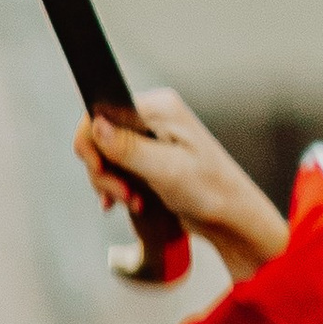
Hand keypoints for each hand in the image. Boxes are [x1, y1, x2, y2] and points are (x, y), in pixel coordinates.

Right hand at [75, 90, 286, 284]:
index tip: (101, 171)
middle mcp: (153, 116)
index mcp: (159, 107)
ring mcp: (149, 136)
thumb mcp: (166, 171)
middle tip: (122, 195)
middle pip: (98, 134)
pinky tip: (128, 201)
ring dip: (111, 182)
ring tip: (133, 202)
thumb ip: (129, 148)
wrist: (229, 216)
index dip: (92, 144)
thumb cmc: (210, 191)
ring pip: (104, 153)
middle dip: (103, 170)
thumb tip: (96, 125)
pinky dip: (116, 186)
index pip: (102, 111)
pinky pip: (115, 165)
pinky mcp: (147, 155)